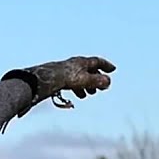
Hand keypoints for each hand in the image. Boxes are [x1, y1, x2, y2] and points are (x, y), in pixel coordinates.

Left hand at [2, 56, 116, 115]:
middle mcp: (74, 64)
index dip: (106, 65)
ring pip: (80, 77)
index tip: (113, 69)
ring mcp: (66, 70)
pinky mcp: (59, 77)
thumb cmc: (65, 78)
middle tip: (101, 87)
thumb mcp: (85, 80)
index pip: (97, 61)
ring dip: (86, 85)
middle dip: (96, 79)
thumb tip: (108, 82)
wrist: (45, 79)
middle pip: (89, 70)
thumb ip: (97, 81)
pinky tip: (76, 96)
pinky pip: (72, 82)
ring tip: (88, 95)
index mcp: (82, 62)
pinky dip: (77, 88)